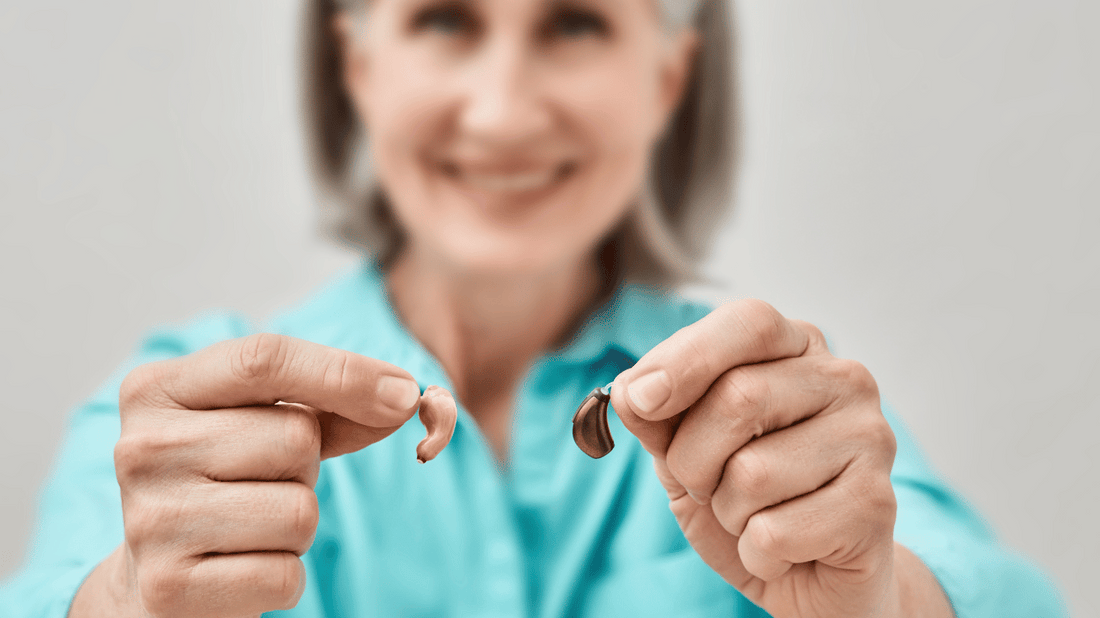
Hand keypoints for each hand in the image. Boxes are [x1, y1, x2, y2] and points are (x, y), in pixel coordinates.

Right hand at [75, 334, 423, 617]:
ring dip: (299, 524)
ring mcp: (148, 519)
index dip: (346, 374)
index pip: (265, 358)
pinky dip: (284, 575)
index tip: (406, 394)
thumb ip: (335, 403)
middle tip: (264, 482)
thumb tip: (407, 396)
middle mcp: (139, 448)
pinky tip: (243, 567)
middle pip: (295, 437)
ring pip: (299, 510)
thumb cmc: (230, 482)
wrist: (164, 579)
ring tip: (251, 526)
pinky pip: (286, 574)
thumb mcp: (267, 424)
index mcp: (158, 389)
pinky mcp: (169, 587)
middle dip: (308, 464)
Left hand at [610, 300, 899, 617]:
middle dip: (693, 458)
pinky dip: (756, 552)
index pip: (748, 323)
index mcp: (798, 348)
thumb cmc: (747, 500)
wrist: (811, 578)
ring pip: (752, 472)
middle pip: (739, 397)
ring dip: (728, 512)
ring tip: (755, 517)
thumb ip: (658, 415)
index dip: (686, 358)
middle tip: (708, 486)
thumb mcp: (684, 450)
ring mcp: (870, 438)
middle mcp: (845, 380)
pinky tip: (784, 550)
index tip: (640, 399)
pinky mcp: (878, 504)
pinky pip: (775, 531)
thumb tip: (630, 390)